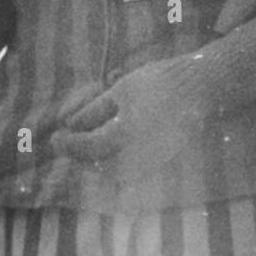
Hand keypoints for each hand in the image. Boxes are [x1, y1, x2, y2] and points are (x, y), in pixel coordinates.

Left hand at [49, 61, 206, 183]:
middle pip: (99, 166)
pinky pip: (133, 170)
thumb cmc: (159, 83)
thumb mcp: (120, 91)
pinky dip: (117, 163)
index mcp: (124, 137)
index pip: (87, 148)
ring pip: (115, 173)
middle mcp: (137, 157)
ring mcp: (152, 162)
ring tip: (88, 145)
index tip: (55, 138)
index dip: (68, 144)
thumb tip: (71, 125)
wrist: (200, 85)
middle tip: (68, 142)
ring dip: (97, 163)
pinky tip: (112, 148)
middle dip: (81, 156)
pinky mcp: (163, 160)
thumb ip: (94, 111)